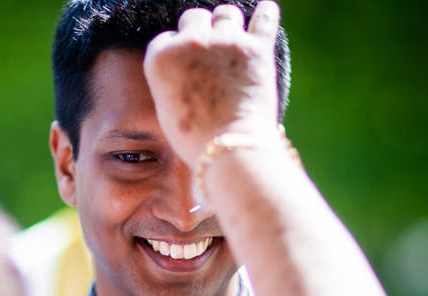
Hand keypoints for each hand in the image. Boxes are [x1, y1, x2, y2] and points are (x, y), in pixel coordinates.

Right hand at [143, 1, 281, 165]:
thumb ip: (171, 78)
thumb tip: (184, 65)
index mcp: (162, 57)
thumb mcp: (166, 108)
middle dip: (200, 31)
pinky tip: (265, 12)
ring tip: (232, 39)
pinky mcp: (257, 48)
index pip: (166, 38)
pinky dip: (265, 14)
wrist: (229, 149)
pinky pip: (264, 17)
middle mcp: (190, 42)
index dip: (175, 49)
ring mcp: (225, 41)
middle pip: (194, 17)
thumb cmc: (194, 139)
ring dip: (228, 23)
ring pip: (226, 13)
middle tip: (206, 51)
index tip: (184, 63)